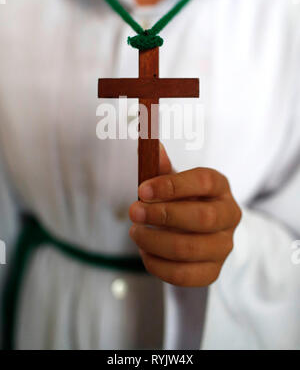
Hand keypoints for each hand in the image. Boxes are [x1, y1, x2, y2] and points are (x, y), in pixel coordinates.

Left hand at [129, 144, 240, 286]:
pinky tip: (145, 252)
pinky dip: (158, 265)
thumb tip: (153, 146)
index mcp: (220, 187)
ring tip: (135, 232)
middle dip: (162, 215)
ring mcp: (224, 247)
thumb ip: (162, 168)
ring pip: (190, 249)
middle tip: (133, 211)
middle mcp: (229, 216)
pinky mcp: (213, 272)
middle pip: (201, 218)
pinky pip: (184, 275)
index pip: (204, 182)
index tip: (142, 189)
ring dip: (154, 241)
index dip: (172, 185)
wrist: (198, 232)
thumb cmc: (183, 201)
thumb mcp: (174, 182)